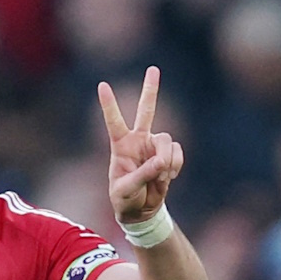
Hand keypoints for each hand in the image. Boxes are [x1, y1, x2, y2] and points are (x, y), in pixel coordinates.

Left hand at [98, 66, 183, 223]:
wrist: (141, 210)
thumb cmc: (124, 200)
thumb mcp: (126, 190)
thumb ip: (142, 175)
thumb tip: (161, 162)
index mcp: (120, 146)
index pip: (114, 121)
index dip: (109, 105)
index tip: (102, 85)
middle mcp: (138, 141)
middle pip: (146, 110)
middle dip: (150, 90)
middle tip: (153, 69)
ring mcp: (154, 146)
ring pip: (167, 140)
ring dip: (166, 160)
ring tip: (160, 177)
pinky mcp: (168, 155)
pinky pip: (178, 152)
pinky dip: (175, 165)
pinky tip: (167, 177)